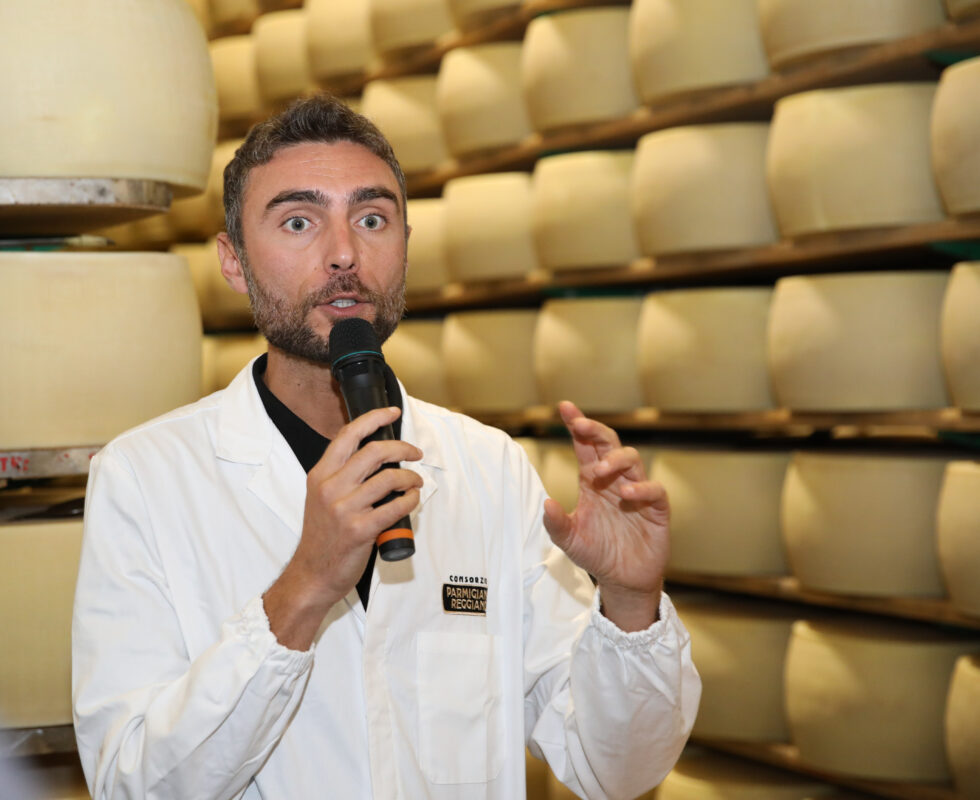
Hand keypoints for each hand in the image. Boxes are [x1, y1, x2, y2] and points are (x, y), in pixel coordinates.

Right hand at [264, 406, 422, 648]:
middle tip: (415, 453)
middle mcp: (330, 487)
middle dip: (402, 448)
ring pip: (389, 478)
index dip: (373, 418)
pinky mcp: (360, 530)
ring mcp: (344, 509)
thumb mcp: (321, 497)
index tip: (392, 412)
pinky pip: (395, 507)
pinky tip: (412, 500)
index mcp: (320, 475)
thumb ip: (342, 475)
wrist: (312, 574)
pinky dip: (410, 500)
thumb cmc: (322, 536)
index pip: (348, 435)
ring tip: (415, 482)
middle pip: (374, 452)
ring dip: (410, 478)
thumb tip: (378, 456)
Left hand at [542, 401, 669, 631]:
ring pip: (632, 459)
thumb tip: (545, 503)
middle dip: (595, 430)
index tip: (565, 407)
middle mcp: (615, 480)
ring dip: (615, 459)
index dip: (577, 425)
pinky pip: (654, 490)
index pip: (585, 446)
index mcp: (592, 481)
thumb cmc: (596, 554)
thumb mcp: (569, 540)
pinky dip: (641, 489)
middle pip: (609, 444)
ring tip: (599, 471)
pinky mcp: (656, 509)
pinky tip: (626, 495)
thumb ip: (555, 524)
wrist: (622, 579)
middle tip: (580, 425)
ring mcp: (637, 492)